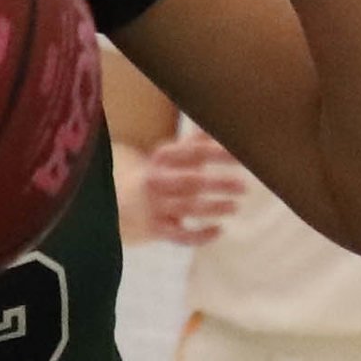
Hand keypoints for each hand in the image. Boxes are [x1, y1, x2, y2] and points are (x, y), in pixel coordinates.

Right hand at [127, 121, 248, 246]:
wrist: (116, 206)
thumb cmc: (156, 178)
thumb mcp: (169, 157)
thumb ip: (194, 143)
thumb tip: (220, 124)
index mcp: (162, 159)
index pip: (192, 153)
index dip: (217, 153)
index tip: (241, 155)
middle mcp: (157, 181)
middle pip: (191, 181)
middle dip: (218, 184)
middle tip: (244, 186)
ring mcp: (156, 207)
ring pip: (187, 208)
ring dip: (214, 208)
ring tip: (236, 206)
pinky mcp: (157, 230)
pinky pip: (181, 235)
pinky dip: (201, 235)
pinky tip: (219, 230)